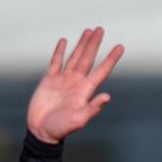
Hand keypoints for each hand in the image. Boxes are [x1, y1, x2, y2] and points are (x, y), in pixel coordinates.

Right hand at [25, 28, 122, 143]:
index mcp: (85, 91)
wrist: (41, 131)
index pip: (101, 71)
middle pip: (88, 59)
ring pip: (74, 57)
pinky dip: (59, 51)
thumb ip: (92, 108)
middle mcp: (76, 82)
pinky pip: (56, 62)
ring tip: (88, 31)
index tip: (120, 46)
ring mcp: (63, 80)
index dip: (111, 59)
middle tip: (100, 29)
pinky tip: (64, 41)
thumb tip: (107, 97)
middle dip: (94, 44)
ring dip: (81, 44)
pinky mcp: (49, 80)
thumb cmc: (61, 129)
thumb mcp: (78, 120)